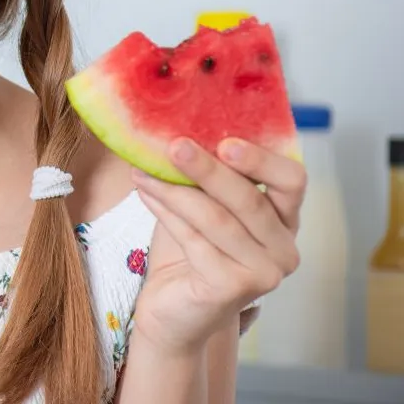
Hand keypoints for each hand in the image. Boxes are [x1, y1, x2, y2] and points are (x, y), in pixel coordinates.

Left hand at [130, 137, 306, 355]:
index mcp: (285, 219)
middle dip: (208, 170)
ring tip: (143, 169)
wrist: (173, 309)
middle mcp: (284, 248)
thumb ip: (204, 175)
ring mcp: (264, 273)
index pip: (293, 181)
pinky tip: (145, 193)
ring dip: (175, 190)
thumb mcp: (201, 203)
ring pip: (217, 219)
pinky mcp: (235, 289)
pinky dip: (166, 213)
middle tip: (173, 145)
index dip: (262, 159)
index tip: (225, 140)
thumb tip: (174, 127)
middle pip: (251, 199)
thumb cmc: (189, 250)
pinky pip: (195, 241)